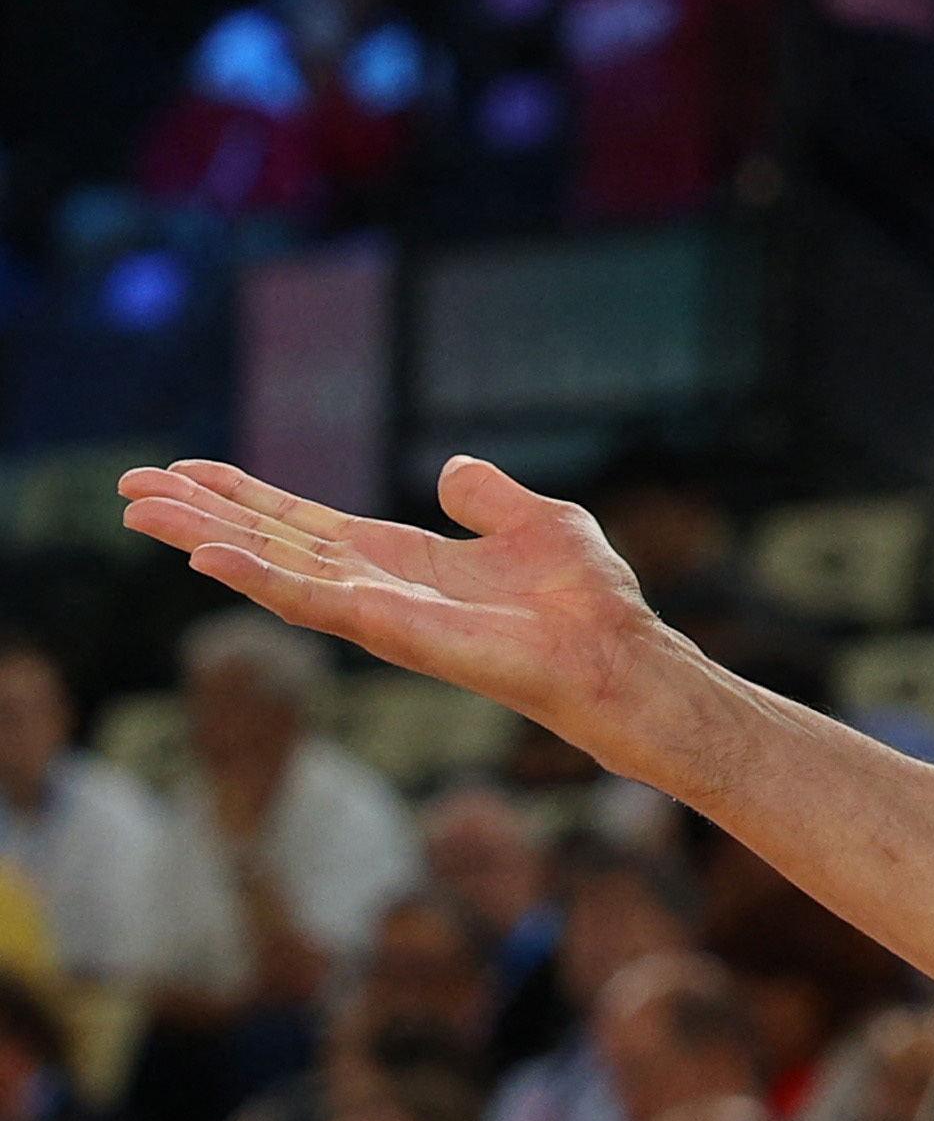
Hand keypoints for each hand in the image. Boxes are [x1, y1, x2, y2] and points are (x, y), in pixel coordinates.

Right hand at [119, 457, 673, 769]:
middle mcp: (377, 587)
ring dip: (207, 541)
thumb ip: (486, 496)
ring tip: (143, 511)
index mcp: (401, 558)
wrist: (615, 653)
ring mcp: (378, 612)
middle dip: (201, 517)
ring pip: (272, 571)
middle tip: (130, 489)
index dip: (246, 497)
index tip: (186, 470)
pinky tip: (208, 558)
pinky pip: (313, 603)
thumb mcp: (536, 519)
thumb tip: (452, 467)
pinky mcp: (392, 633)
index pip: (303, 523)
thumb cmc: (586, 600)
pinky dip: (259, 579)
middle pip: (269, 545)